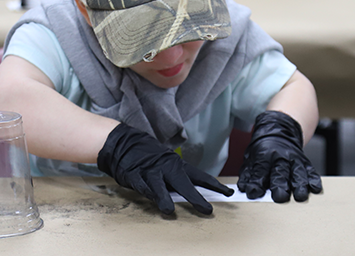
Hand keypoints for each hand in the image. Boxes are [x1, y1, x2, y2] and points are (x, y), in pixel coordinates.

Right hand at [98, 123, 233, 213]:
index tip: (228, 192)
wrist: (126, 144)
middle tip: (207, 210)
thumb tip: (197, 194)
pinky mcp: (134, 175)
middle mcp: (166, 167)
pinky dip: (145, 191)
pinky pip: (140, 184)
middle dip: (195, 197)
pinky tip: (149, 197)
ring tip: (169, 210)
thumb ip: (180, 179)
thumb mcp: (168, 164)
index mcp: (177, 165)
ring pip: (159, 185)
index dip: (215, 185)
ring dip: (163, 198)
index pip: (200, 176)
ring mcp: (150, 171)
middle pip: (183, 183)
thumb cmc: (151, 158)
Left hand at [238, 111, 322, 202]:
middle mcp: (280, 157)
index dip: (256, 184)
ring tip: (300, 196)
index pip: (260, 171)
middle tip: (280, 197)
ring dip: (300, 185)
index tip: (254, 193)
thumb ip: (248, 175)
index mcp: (264, 156)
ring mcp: (294, 160)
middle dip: (280, 185)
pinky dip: (314, 180)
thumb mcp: (251, 158)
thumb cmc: (264, 148)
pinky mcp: (304, 162)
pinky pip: (311, 171)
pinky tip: (315, 188)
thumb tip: (244, 189)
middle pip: (280, 173)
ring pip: (298, 173)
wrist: (279, 130)